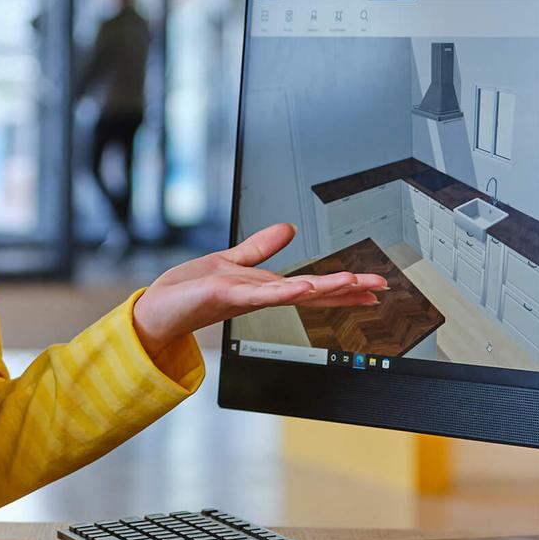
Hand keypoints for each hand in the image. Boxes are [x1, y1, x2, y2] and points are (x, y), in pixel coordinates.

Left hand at [131, 222, 387, 356]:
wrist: (156, 310)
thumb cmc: (187, 290)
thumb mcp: (230, 261)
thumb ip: (260, 247)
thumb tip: (288, 229)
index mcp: (264, 287)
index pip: (311, 286)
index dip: (342, 286)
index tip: (373, 286)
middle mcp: (260, 295)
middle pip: (311, 292)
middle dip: (347, 290)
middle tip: (382, 287)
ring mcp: (246, 297)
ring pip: (293, 293)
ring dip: (325, 289)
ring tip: (356, 283)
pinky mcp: (228, 295)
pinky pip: (262, 294)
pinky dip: (284, 291)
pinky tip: (305, 288)